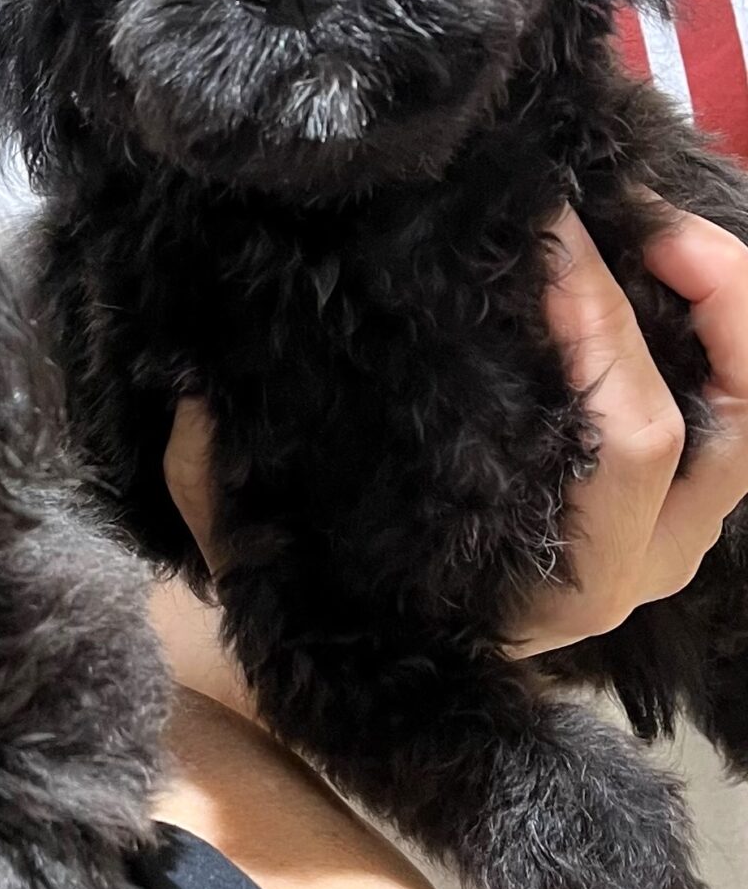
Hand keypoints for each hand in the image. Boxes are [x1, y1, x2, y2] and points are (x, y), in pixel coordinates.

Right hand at [161, 202, 747, 658]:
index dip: (597, 318)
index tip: (541, 224)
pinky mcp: (670, 522)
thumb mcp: (246, 532)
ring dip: (731, 322)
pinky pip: (734, 432)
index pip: (624, 437)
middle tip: (614, 210)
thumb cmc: (297, 592)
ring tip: (665, 232)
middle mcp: (631, 573)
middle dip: (679, 303)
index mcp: (552, 582)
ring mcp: (665, 551)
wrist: (345, 678)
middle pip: (705, 428)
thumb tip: (195, 368)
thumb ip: (216, 460)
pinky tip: (668, 277)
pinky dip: (723, 349)